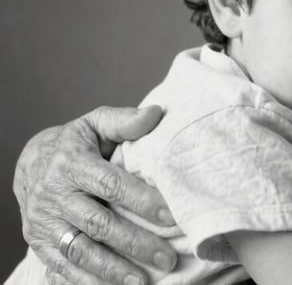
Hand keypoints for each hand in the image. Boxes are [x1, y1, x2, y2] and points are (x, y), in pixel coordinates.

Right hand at [14, 106, 177, 284]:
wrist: (31, 162)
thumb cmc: (77, 142)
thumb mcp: (96, 123)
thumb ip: (125, 121)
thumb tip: (157, 113)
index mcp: (73, 163)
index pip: (111, 184)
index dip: (141, 200)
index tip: (170, 215)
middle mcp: (55, 195)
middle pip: (99, 223)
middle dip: (135, 243)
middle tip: (167, 258)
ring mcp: (44, 223)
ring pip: (80, 251)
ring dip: (113, 270)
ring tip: (143, 281)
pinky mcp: (39, 243)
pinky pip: (62, 267)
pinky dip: (87, 282)